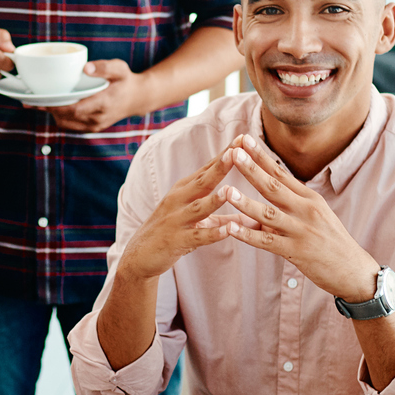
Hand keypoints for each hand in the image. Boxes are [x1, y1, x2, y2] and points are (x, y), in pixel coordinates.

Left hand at [46, 59, 153, 131]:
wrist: (137, 98)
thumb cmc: (126, 80)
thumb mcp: (120, 68)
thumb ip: (104, 67)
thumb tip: (85, 68)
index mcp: (103, 104)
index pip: (74, 109)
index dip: (55, 106)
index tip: (40, 99)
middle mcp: (97, 118)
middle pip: (66, 117)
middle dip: (47, 110)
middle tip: (30, 100)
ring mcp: (94, 126)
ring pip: (66, 124)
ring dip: (52, 114)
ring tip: (37, 103)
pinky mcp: (92, 128)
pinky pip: (71, 126)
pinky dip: (59, 118)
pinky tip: (51, 108)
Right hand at [117, 148, 236, 282]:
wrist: (140, 256)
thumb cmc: (171, 233)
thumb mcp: (196, 222)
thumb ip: (224, 219)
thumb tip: (254, 218)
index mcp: (184, 191)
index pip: (207, 169)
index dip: (225, 154)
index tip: (243, 138)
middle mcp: (178, 200)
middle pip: (203, 181)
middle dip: (221, 166)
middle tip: (238, 151)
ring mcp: (176, 220)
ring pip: (198, 208)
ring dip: (215, 199)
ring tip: (230, 191)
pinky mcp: (176, 241)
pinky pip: (197, 236)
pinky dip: (213, 233)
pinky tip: (229, 231)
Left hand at [217, 137, 380, 301]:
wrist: (353, 269)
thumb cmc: (330, 241)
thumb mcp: (315, 215)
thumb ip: (290, 203)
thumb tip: (266, 190)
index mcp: (309, 198)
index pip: (281, 172)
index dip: (261, 156)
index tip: (244, 139)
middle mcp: (306, 210)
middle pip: (274, 186)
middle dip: (252, 169)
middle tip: (234, 152)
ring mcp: (301, 231)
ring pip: (269, 214)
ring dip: (246, 202)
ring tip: (227, 190)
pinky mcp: (297, 251)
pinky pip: (267, 242)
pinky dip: (248, 235)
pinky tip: (231, 229)